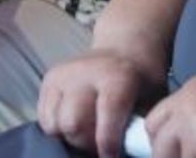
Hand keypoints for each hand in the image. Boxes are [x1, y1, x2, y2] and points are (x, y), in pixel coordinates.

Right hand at [39, 48, 164, 157]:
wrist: (126, 49)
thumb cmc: (141, 82)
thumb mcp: (152, 102)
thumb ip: (139, 130)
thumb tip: (134, 152)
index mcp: (118, 76)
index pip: (107, 112)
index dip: (108, 143)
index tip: (111, 156)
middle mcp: (87, 71)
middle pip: (72, 122)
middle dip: (85, 142)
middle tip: (99, 143)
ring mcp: (65, 73)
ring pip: (54, 123)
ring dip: (69, 136)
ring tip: (87, 131)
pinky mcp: (50, 78)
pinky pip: (44, 118)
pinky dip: (57, 128)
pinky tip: (75, 122)